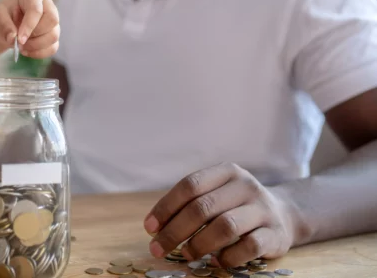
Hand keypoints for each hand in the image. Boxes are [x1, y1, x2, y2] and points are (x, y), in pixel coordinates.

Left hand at [0, 0, 59, 58]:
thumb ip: (4, 25)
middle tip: (20, 42)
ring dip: (36, 46)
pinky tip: (27, 52)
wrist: (4, 26)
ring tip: (21, 48)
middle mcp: (47, 6)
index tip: (19, 40)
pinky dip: (39, 53)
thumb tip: (13, 38)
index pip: (37, 10)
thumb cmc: (2, 16)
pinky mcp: (53, 35)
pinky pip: (53, 47)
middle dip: (35, 35)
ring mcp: (52, 22)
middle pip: (52, 20)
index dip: (29, 26)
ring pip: (54, 36)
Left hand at [143, 163, 298, 266]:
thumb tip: (155, 228)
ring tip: (186, 254)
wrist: (284, 214)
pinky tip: (216, 261)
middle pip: (203, 207)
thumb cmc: (236, 205)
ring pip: (225, 226)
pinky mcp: (276, 234)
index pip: (189, 185)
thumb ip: (190, 204)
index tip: (149, 227)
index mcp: (226, 172)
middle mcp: (245, 186)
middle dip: (175, 231)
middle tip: (157, 248)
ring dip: (199, 244)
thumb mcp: (216, 194)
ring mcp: (262, 209)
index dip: (166, 207)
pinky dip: (228, 256)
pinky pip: (249, 247)